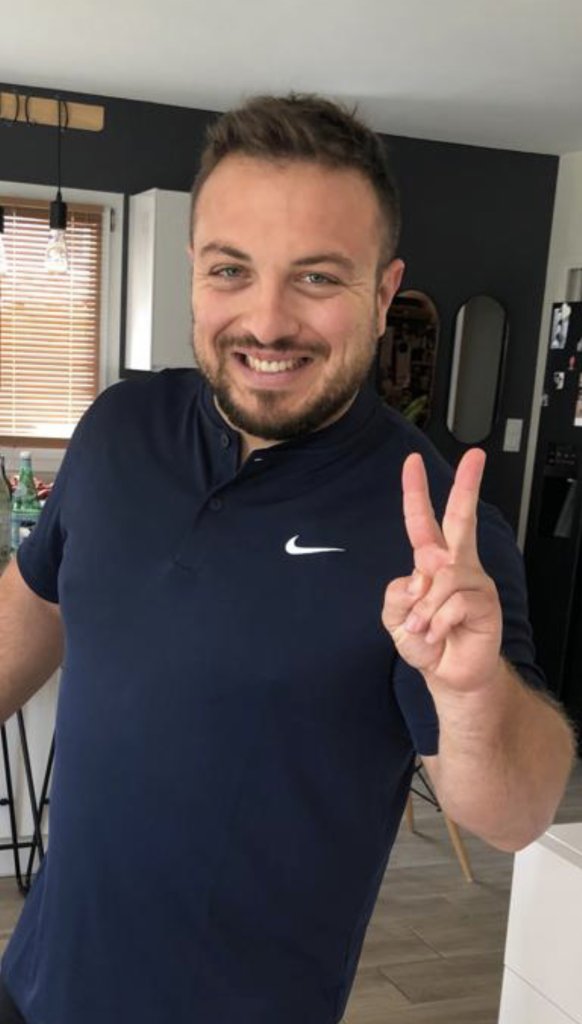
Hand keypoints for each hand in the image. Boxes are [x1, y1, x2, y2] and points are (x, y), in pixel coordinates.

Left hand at [382, 449, 502, 695]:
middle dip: (467, 485)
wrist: (448, 674)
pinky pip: (453, 603)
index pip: (422, 520)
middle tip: (475, 456)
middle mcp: (456, 564)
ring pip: (442, 577)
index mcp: (431, 561)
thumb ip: (397, 593)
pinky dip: (438, 622)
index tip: (412, 462)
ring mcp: (474, 580)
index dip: (415, 491)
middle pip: (461, 517)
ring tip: (424, 628)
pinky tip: (440, 634)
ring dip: (424, 610)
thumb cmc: (424, 640)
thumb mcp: (395, 617)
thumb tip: (422, 575)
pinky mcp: (485, 602)